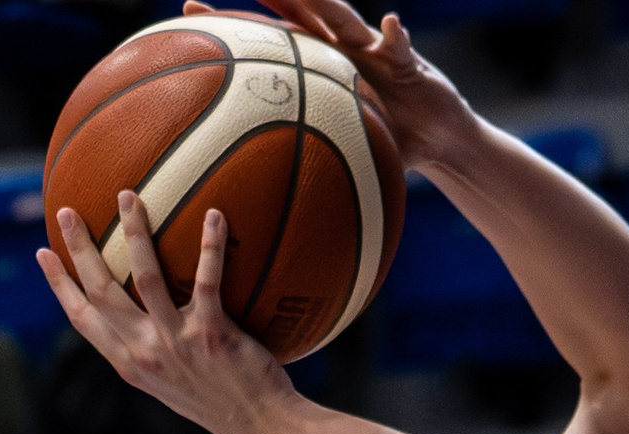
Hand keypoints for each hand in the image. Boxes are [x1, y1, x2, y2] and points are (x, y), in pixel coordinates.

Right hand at [38, 196, 287, 433]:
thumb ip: (152, 355)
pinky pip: (208, 280)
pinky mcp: (213, 336)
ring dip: (134, 233)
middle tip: (67, 211)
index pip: (84, 321)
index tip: (44, 254)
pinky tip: (213, 215)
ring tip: (128, 196)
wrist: (264, 429)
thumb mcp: (174, 387)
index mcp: (133, 366)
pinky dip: (211, 245)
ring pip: (145, 277)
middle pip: (101, 292)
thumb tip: (141, 322)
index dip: (61, 286)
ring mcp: (179, 343)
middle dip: (80, 249)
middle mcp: (148, 354)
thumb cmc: (223, 405)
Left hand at [192, 2, 463, 172]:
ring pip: (342, 15)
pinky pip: (400, 45)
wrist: (439, 140)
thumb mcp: (351, 161)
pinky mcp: (407, 59)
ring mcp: (371, 49)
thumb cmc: (393, 148)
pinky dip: (396, 36)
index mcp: (319, 68)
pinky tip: (391, 26)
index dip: (231, 24)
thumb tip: (276, 218)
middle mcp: (339, 50)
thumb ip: (316, 174)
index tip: (188, 9)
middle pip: (296, 14)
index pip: (268, 39)